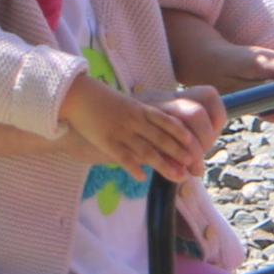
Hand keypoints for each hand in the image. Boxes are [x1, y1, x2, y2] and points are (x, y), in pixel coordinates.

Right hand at [62, 76, 220, 184]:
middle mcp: (134, 120)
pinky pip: (123, 157)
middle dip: (179, 153)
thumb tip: (159, 127)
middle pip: (161, 138)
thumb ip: (142, 114)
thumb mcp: (127, 104)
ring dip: (164, 165)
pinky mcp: (106, 141)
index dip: (182, 135)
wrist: (77, 95)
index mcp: (140, 109)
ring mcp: (121, 131)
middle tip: (194, 165)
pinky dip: (134, 168)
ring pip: (146, 150)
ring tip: (178, 176)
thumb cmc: (103, 100)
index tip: (196, 146)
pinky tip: (143, 178)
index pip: (167, 122)